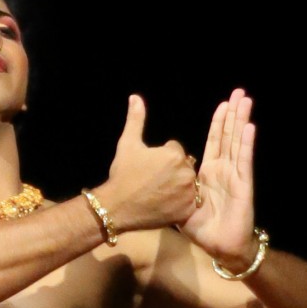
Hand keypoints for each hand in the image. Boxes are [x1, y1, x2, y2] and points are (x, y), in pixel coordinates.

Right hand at [100, 95, 203, 232]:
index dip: (162, 157)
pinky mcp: (187, 210)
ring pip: (189, 184)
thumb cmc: (123, 174)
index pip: (176, 150)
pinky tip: (164, 203)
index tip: (150, 167)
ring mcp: (188, 193)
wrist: (117, 207)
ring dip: (179, 186)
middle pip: (185, 167)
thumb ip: (136, 120)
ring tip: (159, 192)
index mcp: (174, 155)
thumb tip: (135, 97)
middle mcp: (186, 173)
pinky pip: (190, 202)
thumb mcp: (128, 144)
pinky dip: (181, 203)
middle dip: (173, 171)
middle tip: (154, 180)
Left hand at [180, 88, 256, 265]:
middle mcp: (225, 169)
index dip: (220, 122)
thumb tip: (157, 175)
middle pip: (229, 135)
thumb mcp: (180, 202)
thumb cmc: (201, 228)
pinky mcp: (243, 184)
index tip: (223, 103)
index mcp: (210, 171)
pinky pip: (244, 161)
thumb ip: (171, 185)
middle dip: (233, 113)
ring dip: (242, 121)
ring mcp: (236, 175)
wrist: (218, 246)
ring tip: (246, 100)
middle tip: (239, 92)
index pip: (216, 140)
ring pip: (238, 142)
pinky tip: (249, 127)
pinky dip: (246, 143)